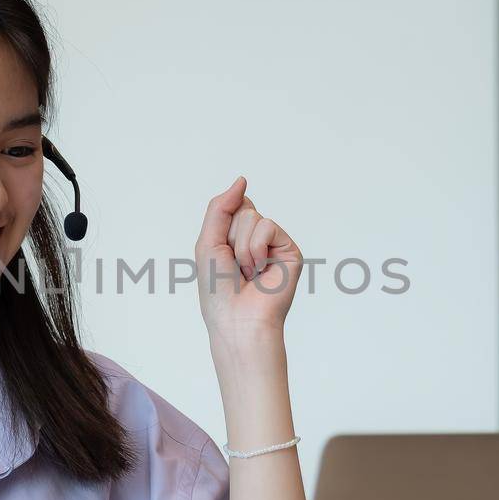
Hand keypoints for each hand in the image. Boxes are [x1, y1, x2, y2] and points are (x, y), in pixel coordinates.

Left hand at [194, 176, 302, 342]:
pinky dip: (256, 248)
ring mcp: (274, 245)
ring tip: (247, 272)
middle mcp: (257, 239)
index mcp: (237, 237)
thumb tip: (241, 180)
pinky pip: (268, 226)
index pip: (232, 207)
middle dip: (230, 238)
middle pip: (243, 209)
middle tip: (235, 267)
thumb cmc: (218, 290)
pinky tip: (260, 270)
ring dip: (242, 247)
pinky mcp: (290, 251)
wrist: (237, 319)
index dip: (221, 227)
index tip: (220, 253)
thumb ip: (221, 207)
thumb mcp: (207, 241)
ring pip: (253, 217)